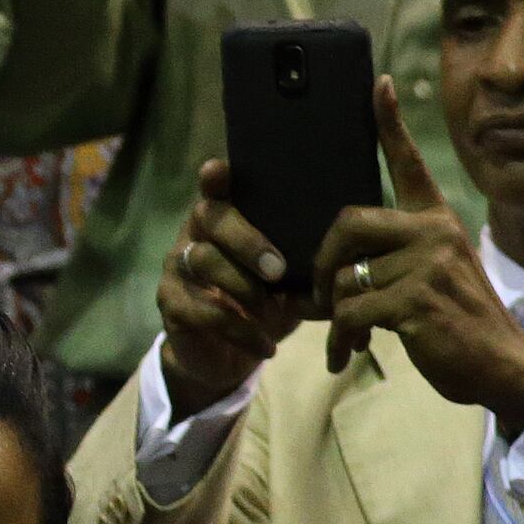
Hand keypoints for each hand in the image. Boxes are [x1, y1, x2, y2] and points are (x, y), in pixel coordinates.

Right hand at [156, 156, 306, 420]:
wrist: (225, 355)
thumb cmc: (265, 302)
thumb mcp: (289, 277)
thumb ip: (304, 255)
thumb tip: (353, 245)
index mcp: (225, 219)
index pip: (216, 188)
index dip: (215, 177)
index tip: (220, 169)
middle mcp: (194, 234)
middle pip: (210, 217)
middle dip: (247, 240)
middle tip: (279, 269)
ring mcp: (177, 267)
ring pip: (203, 260)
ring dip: (243, 287)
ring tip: (274, 312)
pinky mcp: (171, 304)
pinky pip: (204, 311)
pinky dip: (241, 330)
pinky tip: (267, 346)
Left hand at [321, 79, 523, 428]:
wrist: (500, 364)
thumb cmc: (452, 321)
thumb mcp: (429, 276)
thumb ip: (392, 256)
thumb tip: (332, 260)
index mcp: (436, 220)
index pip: (408, 163)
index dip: (389, 123)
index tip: (376, 83)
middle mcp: (434, 232)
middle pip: (346, 223)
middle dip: (321, 262)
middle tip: (319, 296)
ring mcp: (427, 264)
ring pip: (343, 276)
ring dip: (332, 314)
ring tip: (346, 334)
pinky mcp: (416, 299)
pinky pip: (349, 312)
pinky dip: (340, 337)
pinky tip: (348, 353)